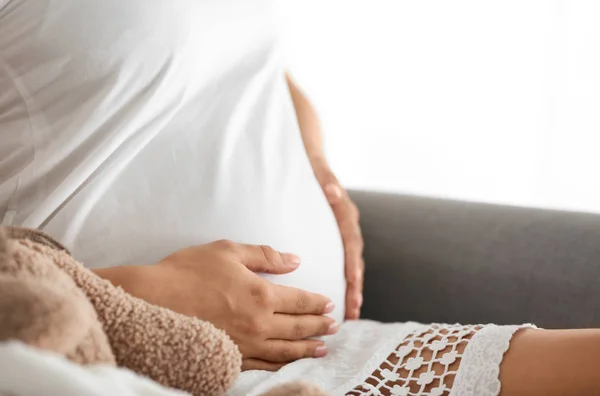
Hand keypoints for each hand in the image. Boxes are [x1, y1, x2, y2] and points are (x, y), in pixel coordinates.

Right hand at [126, 240, 337, 370]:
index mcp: (261, 294)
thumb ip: (265, 256)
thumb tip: (295, 260)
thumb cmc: (188, 271)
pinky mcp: (230, 357)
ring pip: (285, 350)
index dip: (317, 303)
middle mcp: (259, 323)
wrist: (151, 300)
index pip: (300, 301)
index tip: (329, 305)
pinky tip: (287, 363)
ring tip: (321, 349)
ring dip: (307, 349)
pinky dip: (280, 364)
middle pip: (298, 327)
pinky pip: (263, 365)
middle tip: (334, 327)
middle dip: (319, 327)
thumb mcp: (228, 251)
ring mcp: (245, 344)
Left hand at [312, 161, 364, 319]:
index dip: (352, 261)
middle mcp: (348, 224)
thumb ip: (327, 181)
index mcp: (345, 212)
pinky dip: (344, 282)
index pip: (351, 240)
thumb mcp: (318, 171)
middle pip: (354, 258)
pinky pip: (343, 262)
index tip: (352, 281)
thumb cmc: (311, 167)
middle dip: (355, 285)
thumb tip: (332, 191)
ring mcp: (343, 232)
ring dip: (352, 288)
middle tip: (353, 310)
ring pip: (351, 264)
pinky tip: (342, 300)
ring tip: (350, 313)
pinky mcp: (336, 238)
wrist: (312, 159)